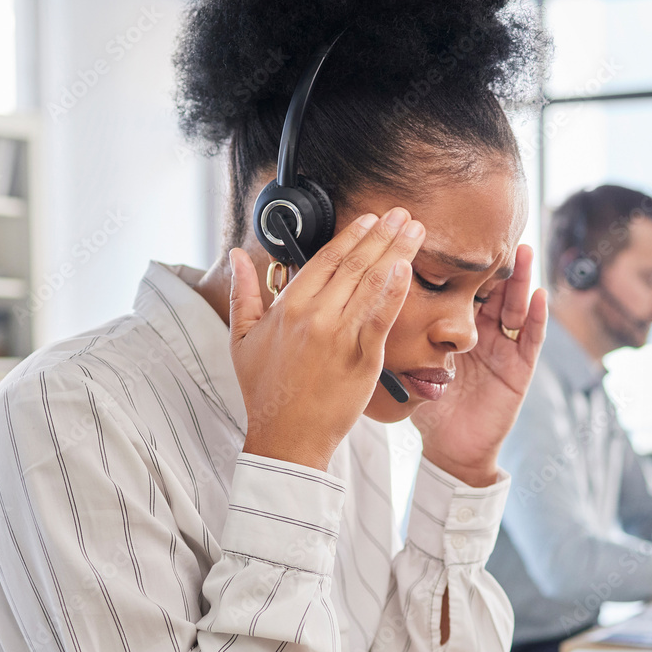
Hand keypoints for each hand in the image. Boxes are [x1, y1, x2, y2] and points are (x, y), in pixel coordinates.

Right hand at [229, 210, 421, 470]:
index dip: (351, 236)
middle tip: (403, 214)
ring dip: (397, 251)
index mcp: (288, 306)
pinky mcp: (362, 356)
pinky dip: (394, 290)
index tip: (370, 218)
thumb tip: (236, 257)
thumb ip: (243, 293)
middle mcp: (314, 314)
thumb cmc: (266, 392)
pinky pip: (381, 316)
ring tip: (415, 230)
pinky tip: (406, 267)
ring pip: (372, 282)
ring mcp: (339, 334)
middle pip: (354, 264)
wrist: (286, 437)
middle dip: (382, 234)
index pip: (326, 259)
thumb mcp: (242, 339)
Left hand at [412, 244, 547, 486]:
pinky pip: (531, 339)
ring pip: (515, 307)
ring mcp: (505, 350)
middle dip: (495, 262)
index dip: (461, 265)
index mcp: (458, 331)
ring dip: (520, 279)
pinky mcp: (520, 370)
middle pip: (493, 291)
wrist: (451, 449)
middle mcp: (485, 335)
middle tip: (494, 231)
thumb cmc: (432, 409)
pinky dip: (537, 316)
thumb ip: (401, 338)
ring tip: (521, 252)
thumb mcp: (414, 365)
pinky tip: (538, 295)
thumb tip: (365, 306)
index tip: (453, 235)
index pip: (463, 290)